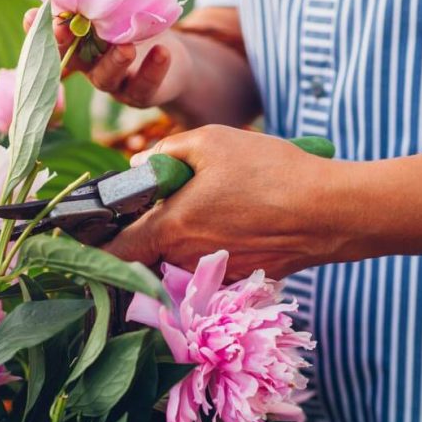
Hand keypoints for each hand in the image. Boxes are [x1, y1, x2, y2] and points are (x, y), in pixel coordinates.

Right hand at [21, 0, 181, 109]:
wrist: (172, 56)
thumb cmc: (134, 16)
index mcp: (76, 37)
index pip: (48, 35)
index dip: (36, 29)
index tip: (29, 15)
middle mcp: (89, 62)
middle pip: (68, 60)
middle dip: (63, 46)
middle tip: (63, 29)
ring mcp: (114, 80)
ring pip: (105, 79)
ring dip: (113, 63)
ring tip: (125, 48)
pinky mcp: (142, 91)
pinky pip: (143, 88)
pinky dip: (153, 71)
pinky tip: (163, 52)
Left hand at [103, 125, 356, 280]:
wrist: (331, 212)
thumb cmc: (271, 172)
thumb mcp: (212, 141)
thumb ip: (166, 153)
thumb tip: (141, 165)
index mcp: (171, 228)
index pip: (116, 251)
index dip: (98, 242)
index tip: (90, 231)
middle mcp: (186, 260)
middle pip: (147, 255)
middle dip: (146, 232)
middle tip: (165, 201)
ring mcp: (214, 275)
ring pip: (179, 260)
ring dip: (182, 239)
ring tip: (212, 206)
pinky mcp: (239, 279)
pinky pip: (210, 265)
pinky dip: (212, 247)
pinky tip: (238, 221)